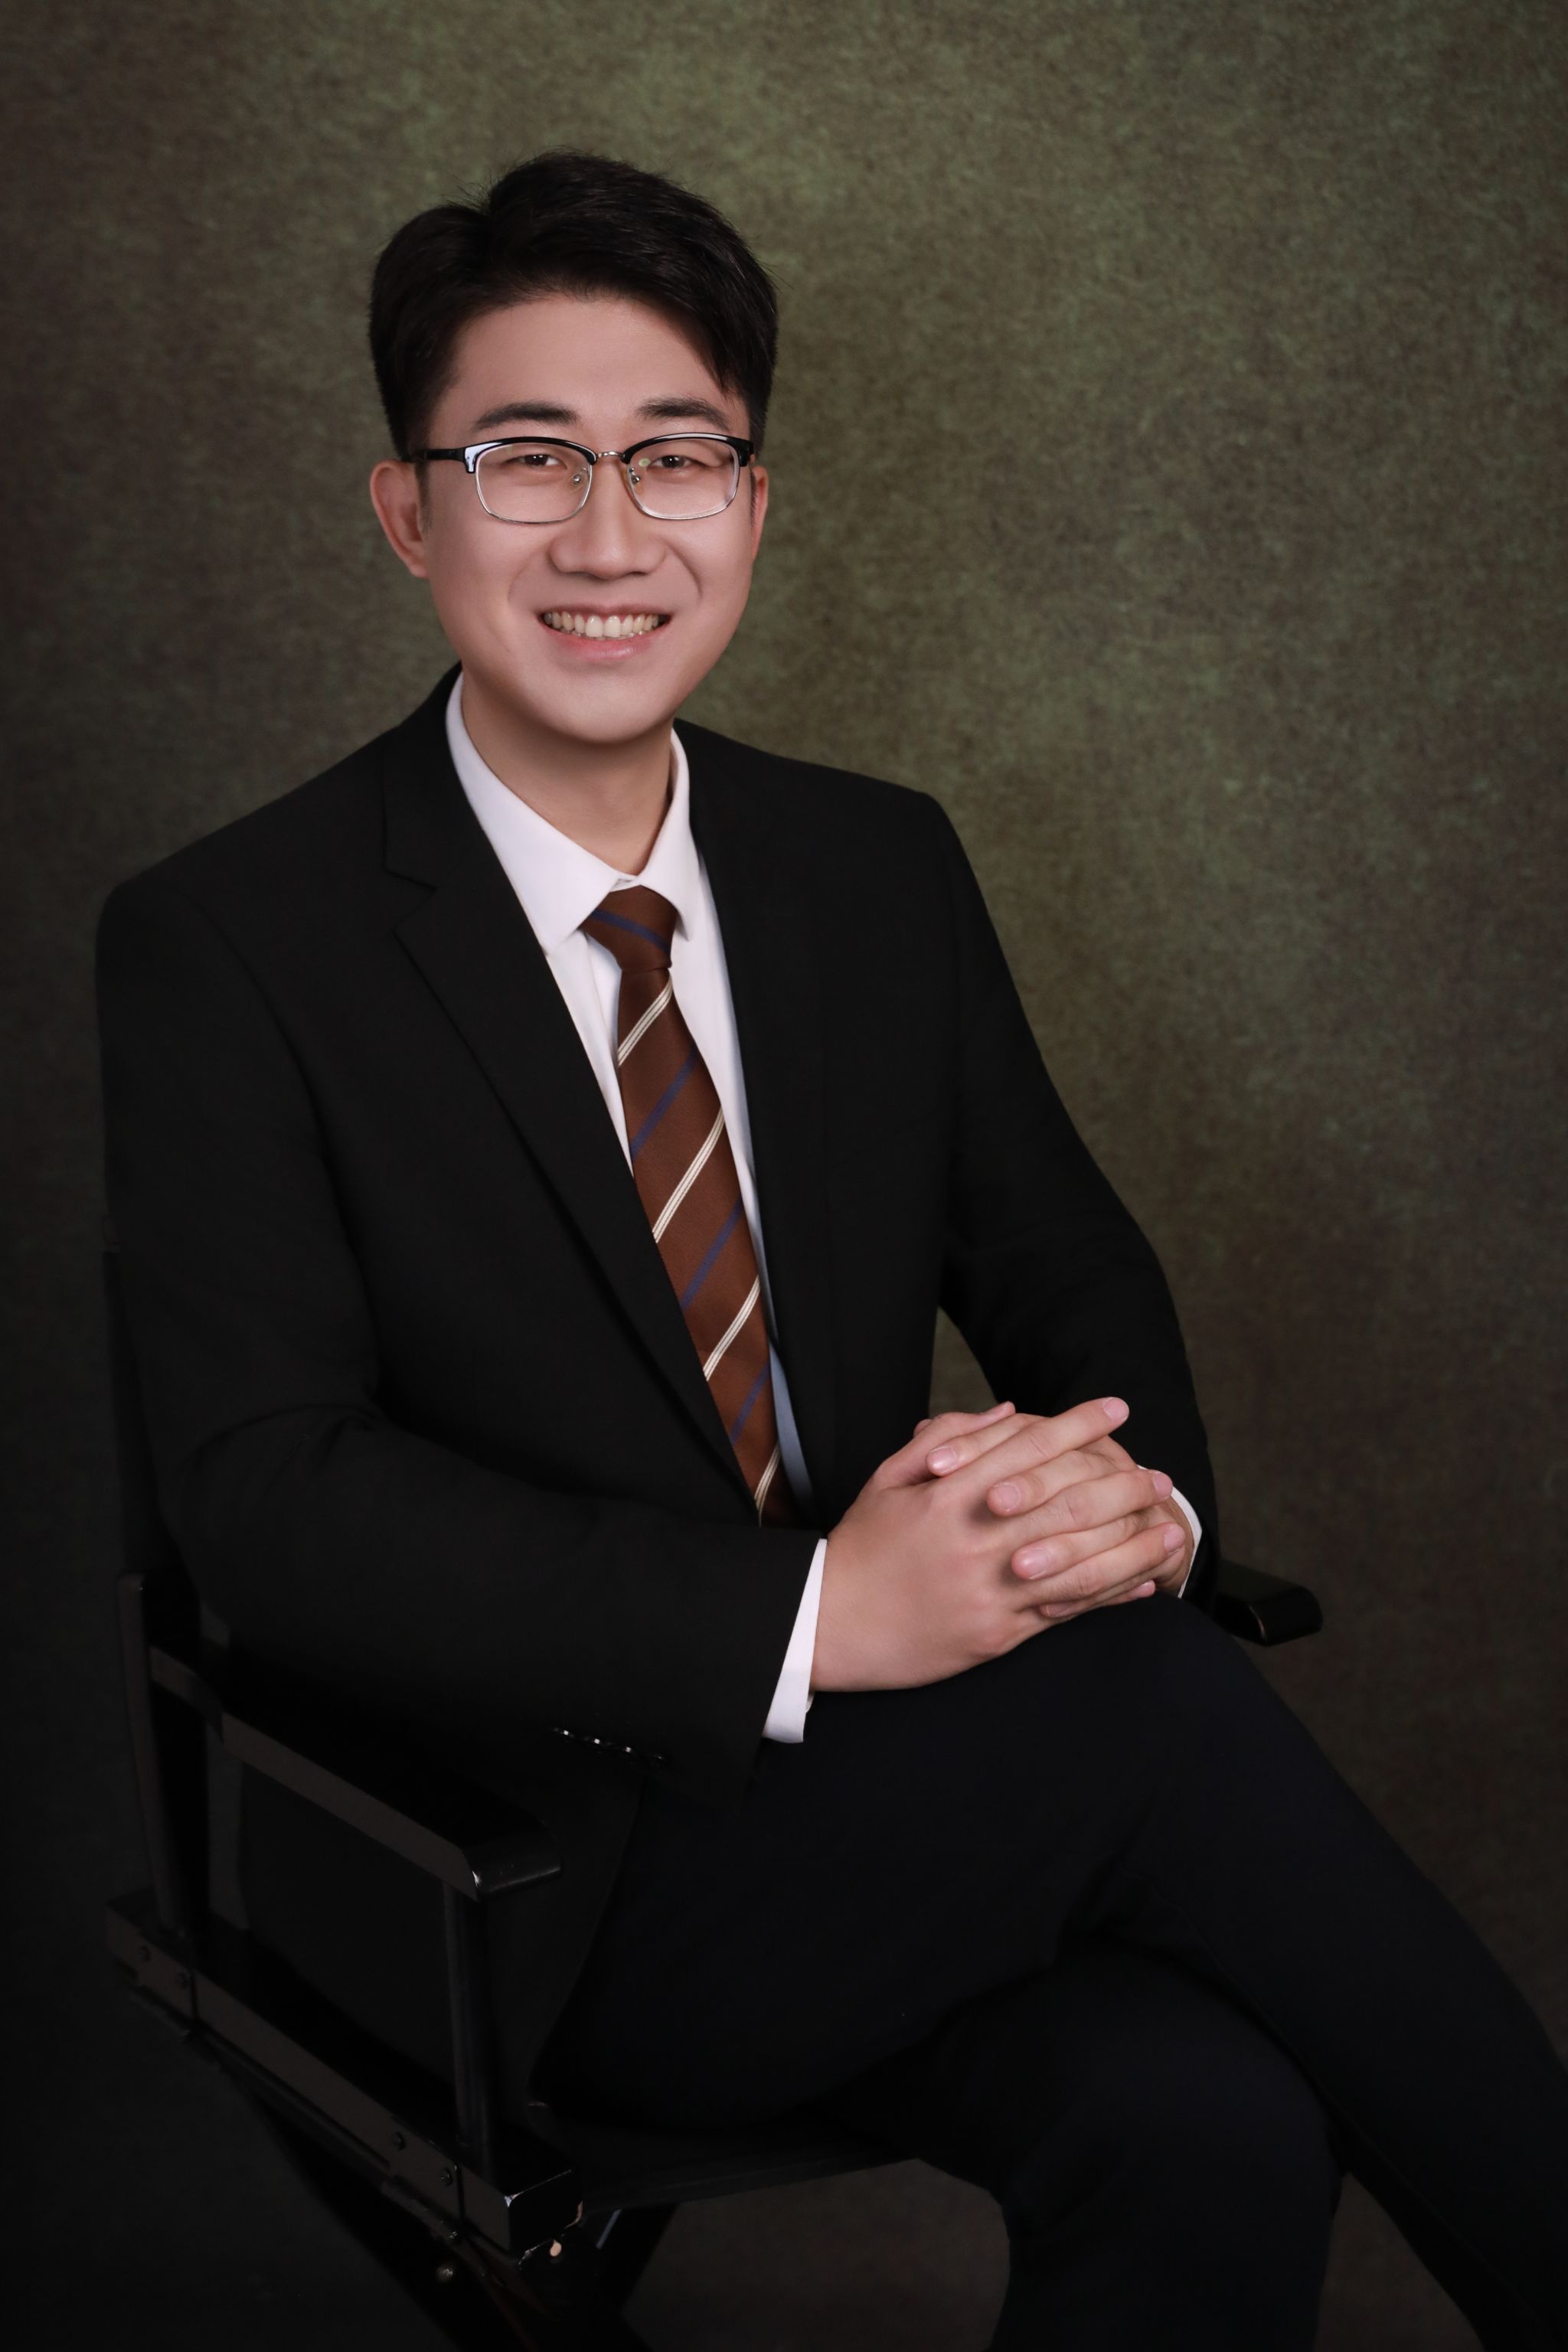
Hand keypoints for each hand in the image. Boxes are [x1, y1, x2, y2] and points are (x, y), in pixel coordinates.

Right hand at [813, 1397, 1184, 1692]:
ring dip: (1131, 1545)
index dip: (1078, 1424)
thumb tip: (1007, 1410)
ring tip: (1171, 1530)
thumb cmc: (861, 1547)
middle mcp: (975, 1537)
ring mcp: (989, 1589)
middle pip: (1066, 1501)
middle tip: (1158, 1474)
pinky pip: (1063, 1612)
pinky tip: (1141, 1585)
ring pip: (1076, 1561)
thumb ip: (947, 1439)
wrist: (829, 1623)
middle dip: (1122, 1484)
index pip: (1028, 1446)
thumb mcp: (889, 1479)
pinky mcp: (996, 1634)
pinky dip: (1107, 1597)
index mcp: (947, 1493)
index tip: (1117, 1408)